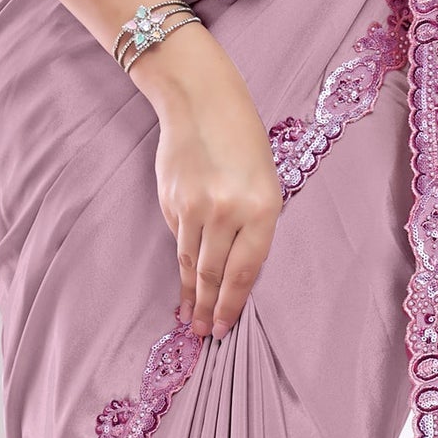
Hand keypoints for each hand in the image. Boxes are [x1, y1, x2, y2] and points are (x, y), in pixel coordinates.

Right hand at [134, 29, 281, 337]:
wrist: (202, 103)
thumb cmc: (243, 144)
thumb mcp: (265, 184)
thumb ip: (252, 228)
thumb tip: (232, 274)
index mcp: (263, 208)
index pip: (246, 270)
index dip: (233, 303)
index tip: (225, 326)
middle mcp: (228, 211)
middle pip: (215, 273)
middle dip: (210, 308)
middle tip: (205, 334)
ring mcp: (196, 206)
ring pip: (192, 262)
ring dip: (191, 294)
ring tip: (190, 319)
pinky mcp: (171, 201)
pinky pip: (178, 239)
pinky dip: (181, 263)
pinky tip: (182, 281)